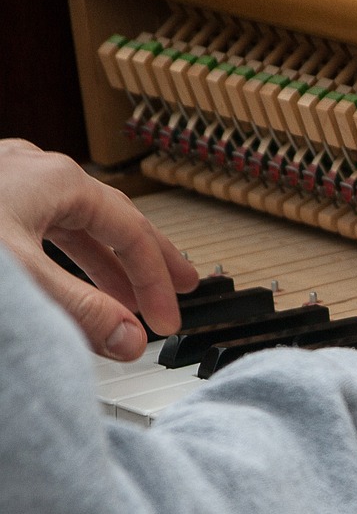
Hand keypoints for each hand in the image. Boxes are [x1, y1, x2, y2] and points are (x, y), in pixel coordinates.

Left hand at [0, 140, 197, 359]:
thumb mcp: (21, 276)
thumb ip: (79, 309)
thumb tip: (130, 340)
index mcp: (58, 181)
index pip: (132, 236)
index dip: (156, 284)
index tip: (167, 323)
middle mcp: (37, 173)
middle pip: (112, 221)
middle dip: (148, 261)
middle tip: (182, 287)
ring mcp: (9, 181)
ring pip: (75, 222)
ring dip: (105, 261)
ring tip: (124, 295)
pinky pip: (44, 223)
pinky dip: (68, 253)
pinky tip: (66, 270)